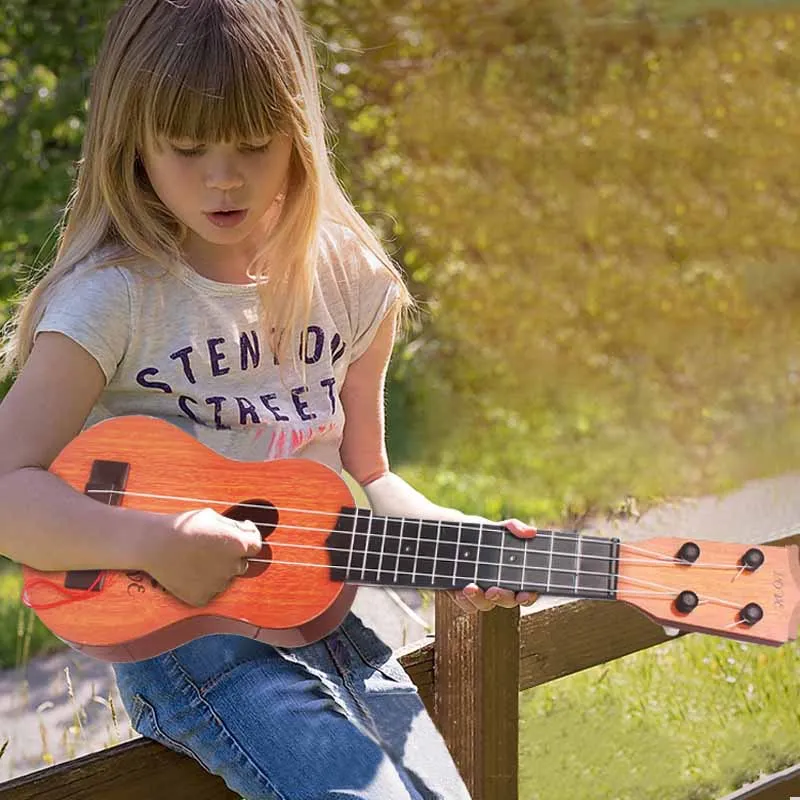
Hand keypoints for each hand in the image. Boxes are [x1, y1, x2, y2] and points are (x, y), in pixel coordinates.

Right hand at [141, 508, 263, 606]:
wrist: (154, 544)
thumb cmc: (183, 527)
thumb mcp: (213, 517)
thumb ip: (236, 527)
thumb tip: (248, 530)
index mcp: (238, 545)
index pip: (256, 545)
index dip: (249, 538)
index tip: (240, 533)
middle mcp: (232, 567)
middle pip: (241, 563)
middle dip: (231, 556)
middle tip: (210, 547)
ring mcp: (217, 584)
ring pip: (225, 578)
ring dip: (217, 570)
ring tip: (196, 557)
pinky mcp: (202, 597)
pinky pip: (210, 591)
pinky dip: (203, 583)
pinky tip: (190, 571)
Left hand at [450, 518, 538, 613]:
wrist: (455, 536)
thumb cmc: (482, 534)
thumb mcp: (497, 528)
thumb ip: (514, 528)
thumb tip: (531, 532)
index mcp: (513, 574)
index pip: (527, 590)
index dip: (528, 596)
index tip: (523, 594)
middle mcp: (501, 587)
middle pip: (508, 601)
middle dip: (502, 597)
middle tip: (493, 590)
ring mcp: (483, 594)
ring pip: (486, 605)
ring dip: (479, 599)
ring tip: (470, 587)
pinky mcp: (466, 596)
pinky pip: (468, 606)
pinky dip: (464, 601)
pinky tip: (459, 591)